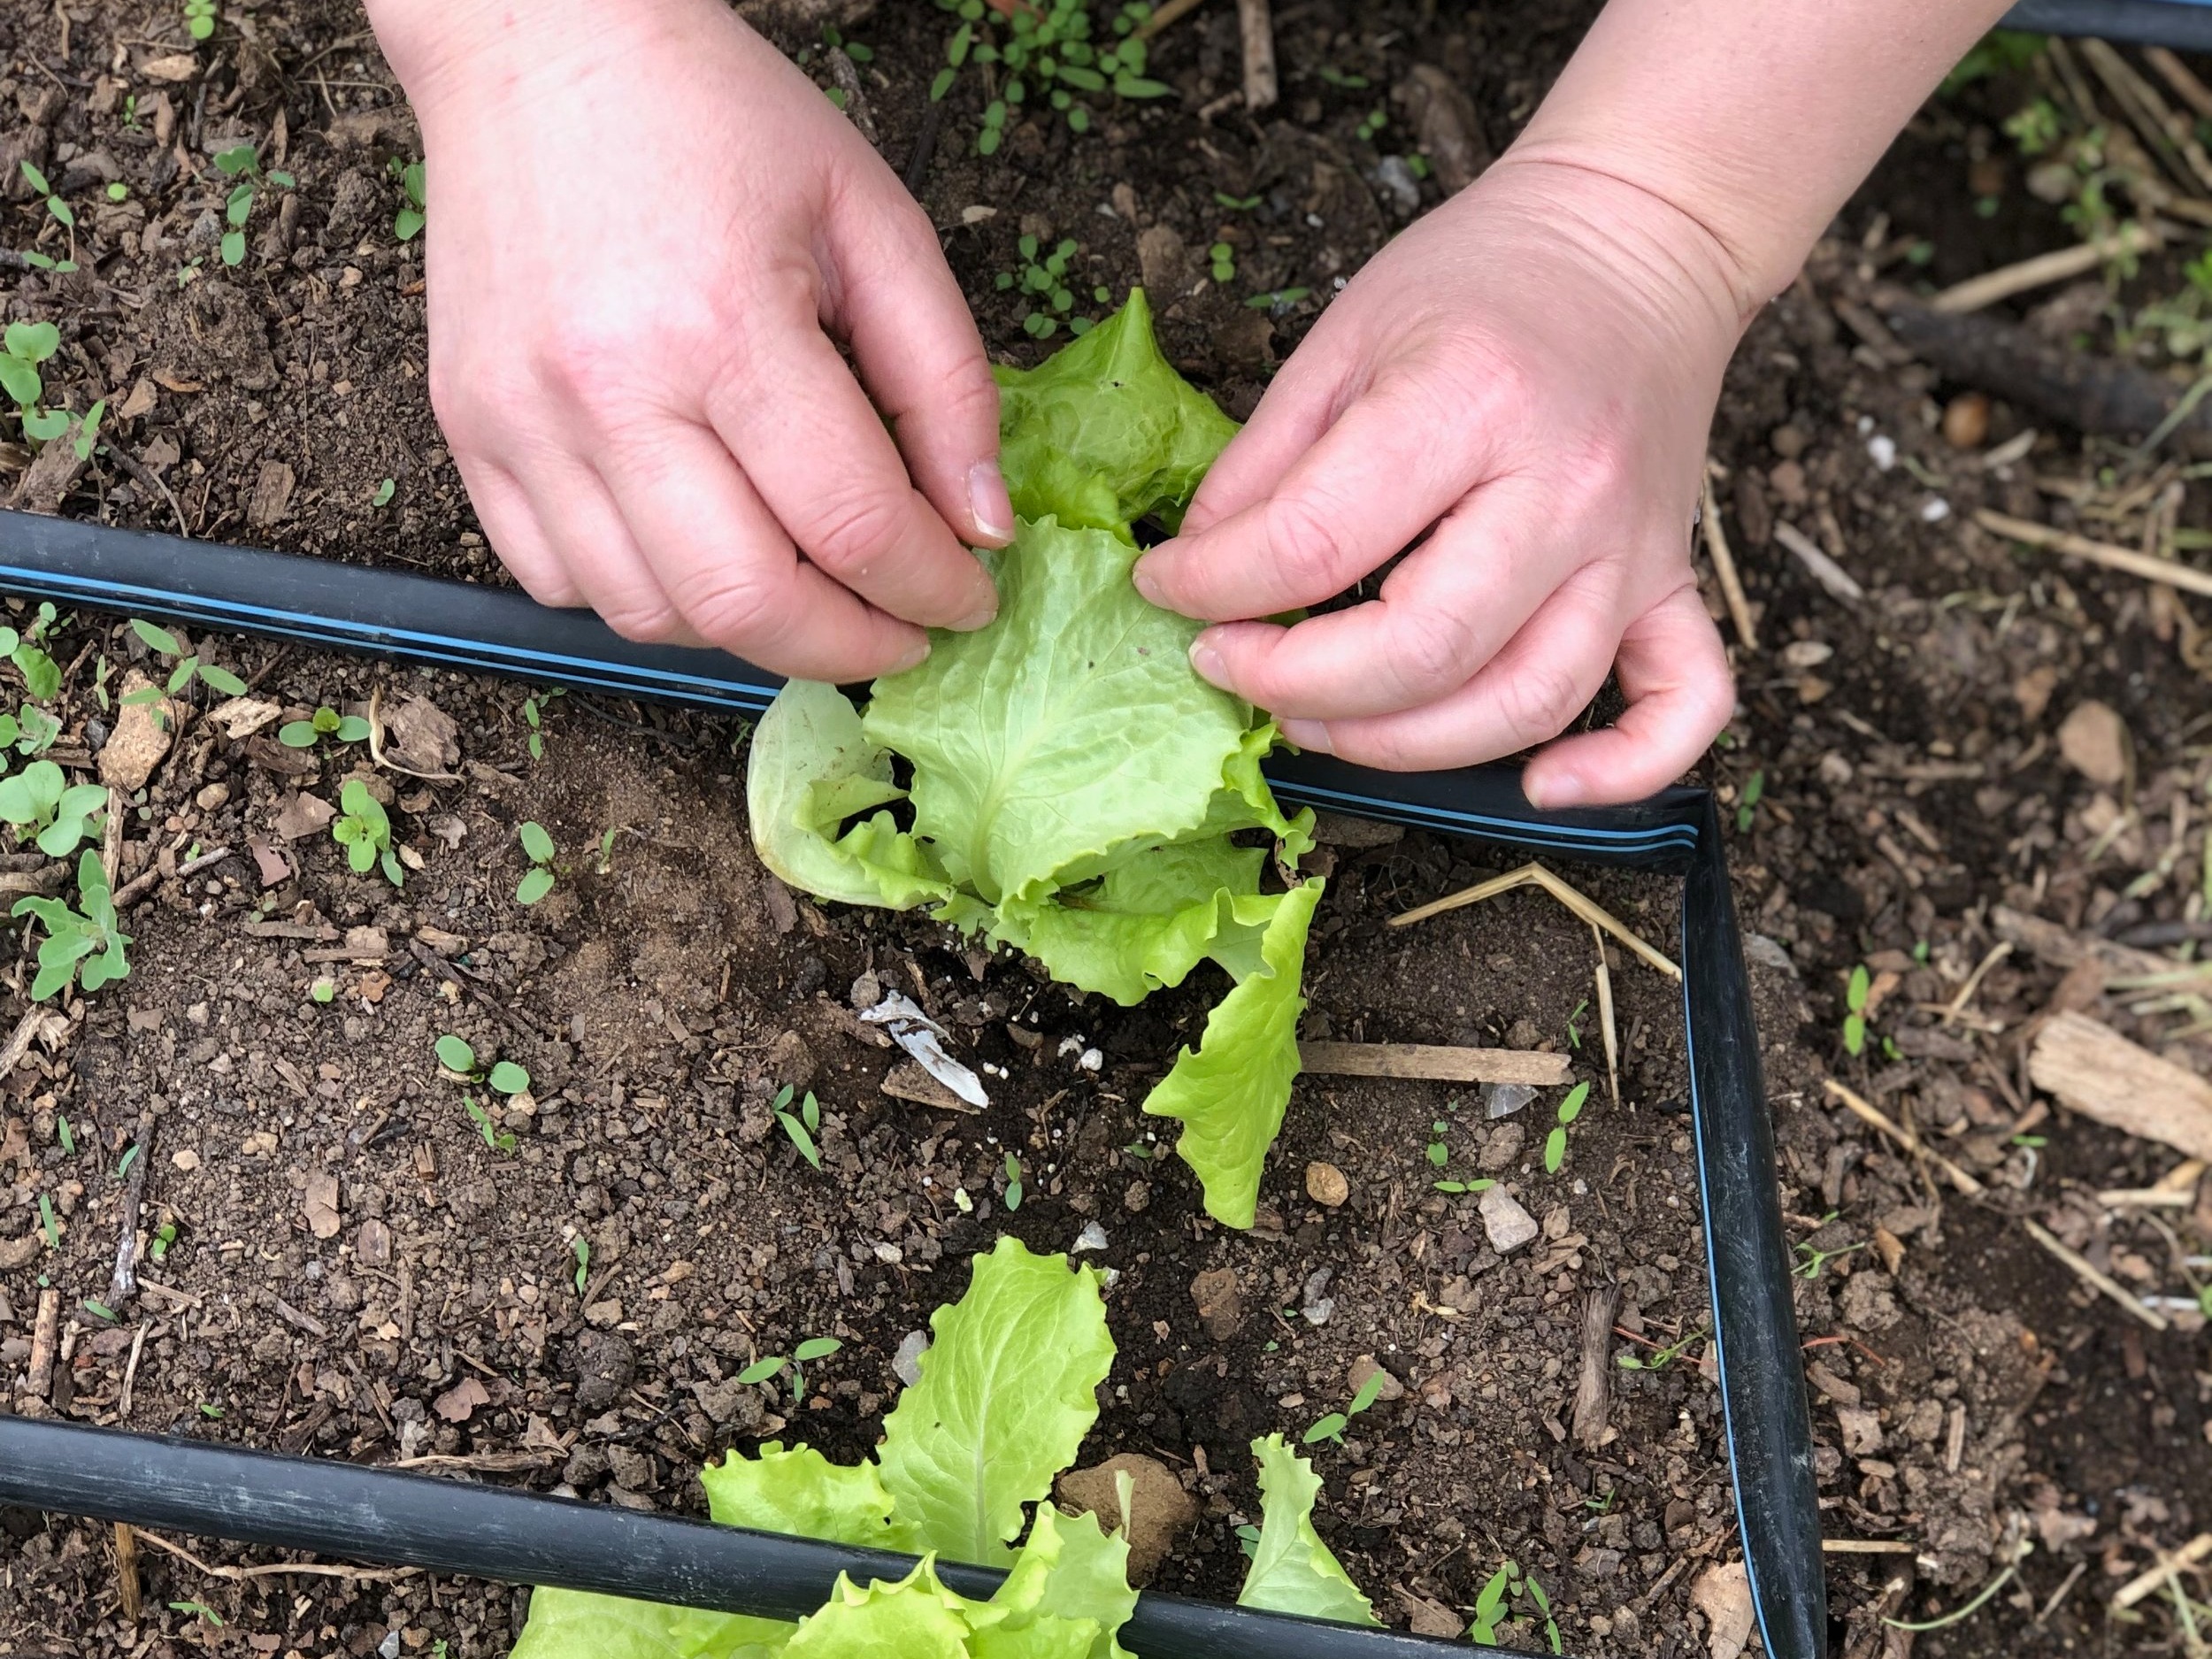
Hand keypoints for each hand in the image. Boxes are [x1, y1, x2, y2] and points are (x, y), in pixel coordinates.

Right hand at [368, 0, 1009, 680]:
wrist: (538, 41)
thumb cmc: (717, 118)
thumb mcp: (874, 221)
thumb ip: (946, 381)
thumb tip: (981, 529)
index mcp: (724, 327)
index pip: (853, 526)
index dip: (932, 590)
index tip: (966, 599)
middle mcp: (608, 391)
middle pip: (747, 605)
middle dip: (849, 647)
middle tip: (901, 630)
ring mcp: (521, 422)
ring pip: (649, 616)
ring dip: (749, 630)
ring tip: (807, 585)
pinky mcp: (468, 431)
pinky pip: (559, 582)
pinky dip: (646, 599)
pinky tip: (702, 547)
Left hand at [1131, 157, 1741, 804]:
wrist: (1639, 235)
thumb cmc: (1486, 280)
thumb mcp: (1345, 336)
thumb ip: (1265, 462)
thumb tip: (1199, 572)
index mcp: (1467, 401)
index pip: (1315, 541)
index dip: (1215, 586)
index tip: (1170, 589)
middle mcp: (1562, 487)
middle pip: (1423, 649)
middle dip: (1299, 686)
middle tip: (1232, 666)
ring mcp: (1632, 547)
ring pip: (1526, 702)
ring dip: (1406, 745)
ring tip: (1321, 720)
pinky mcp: (1675, 582)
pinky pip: (1684, 706)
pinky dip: (1621, 770)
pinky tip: (1540, 789)